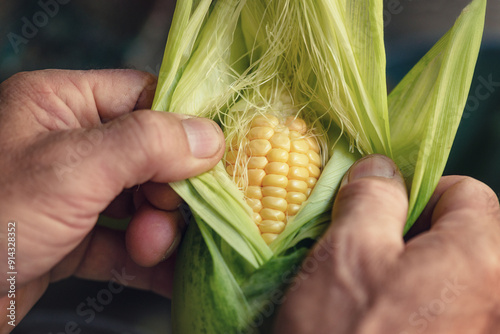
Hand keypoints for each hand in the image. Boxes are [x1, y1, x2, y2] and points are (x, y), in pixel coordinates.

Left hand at [0, 70, 224, 326]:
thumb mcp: (71, 169)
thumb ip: (146, 145)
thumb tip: (210, 137)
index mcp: (61, 105)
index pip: (143, 98)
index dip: (182, 127)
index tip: (211, 160)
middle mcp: (69, 145)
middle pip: (150, 156)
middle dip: (168, 190)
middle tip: (168, 216)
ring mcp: (71, 195)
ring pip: (140, 202)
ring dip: (157, 229)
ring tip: (152, 249)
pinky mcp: (70, 239)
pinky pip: (122, 243)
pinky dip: (146, 261)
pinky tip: (168, 276)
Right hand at [275, 154, 499, 333]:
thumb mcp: (348, 251)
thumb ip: (373, 196)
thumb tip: (383, 167)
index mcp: (480, 259)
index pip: (468, 193)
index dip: (419, 191)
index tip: (381, 210)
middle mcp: (496, 300)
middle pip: (463, 239)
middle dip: (412, 235)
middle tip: (365, 255)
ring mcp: (480, 330)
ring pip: (449, 279)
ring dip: (408, 273)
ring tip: (367, 294)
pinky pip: (445, 312)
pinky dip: (414, 307)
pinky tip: (380, 323)